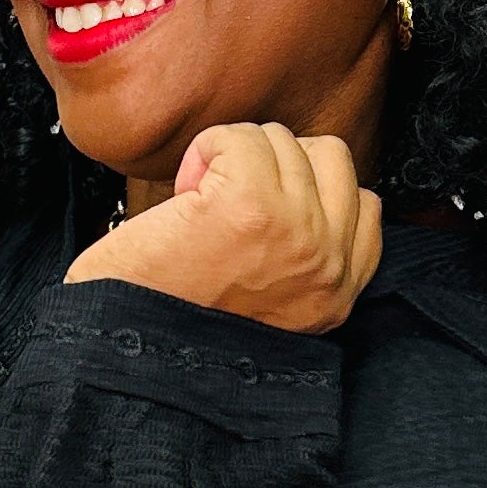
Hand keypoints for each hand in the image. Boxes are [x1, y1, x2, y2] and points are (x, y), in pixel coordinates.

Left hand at [63, 122, 382, 332]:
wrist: (123, 349)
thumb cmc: (173, 330)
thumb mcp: (271, 311)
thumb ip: (305, 262)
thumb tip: (305, 199)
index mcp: (333, 298)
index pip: (364, 207)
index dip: (309, 189)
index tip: (265, 207)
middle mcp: (327, 266)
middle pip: (331, 158)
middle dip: (277, 163)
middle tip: (230, 202)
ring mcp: (295, 231)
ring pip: (282, 141)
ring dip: (235, 157)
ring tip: (201, 205)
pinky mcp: (249, 204)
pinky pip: (241, 138)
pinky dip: (206, 151)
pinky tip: (186, 193)